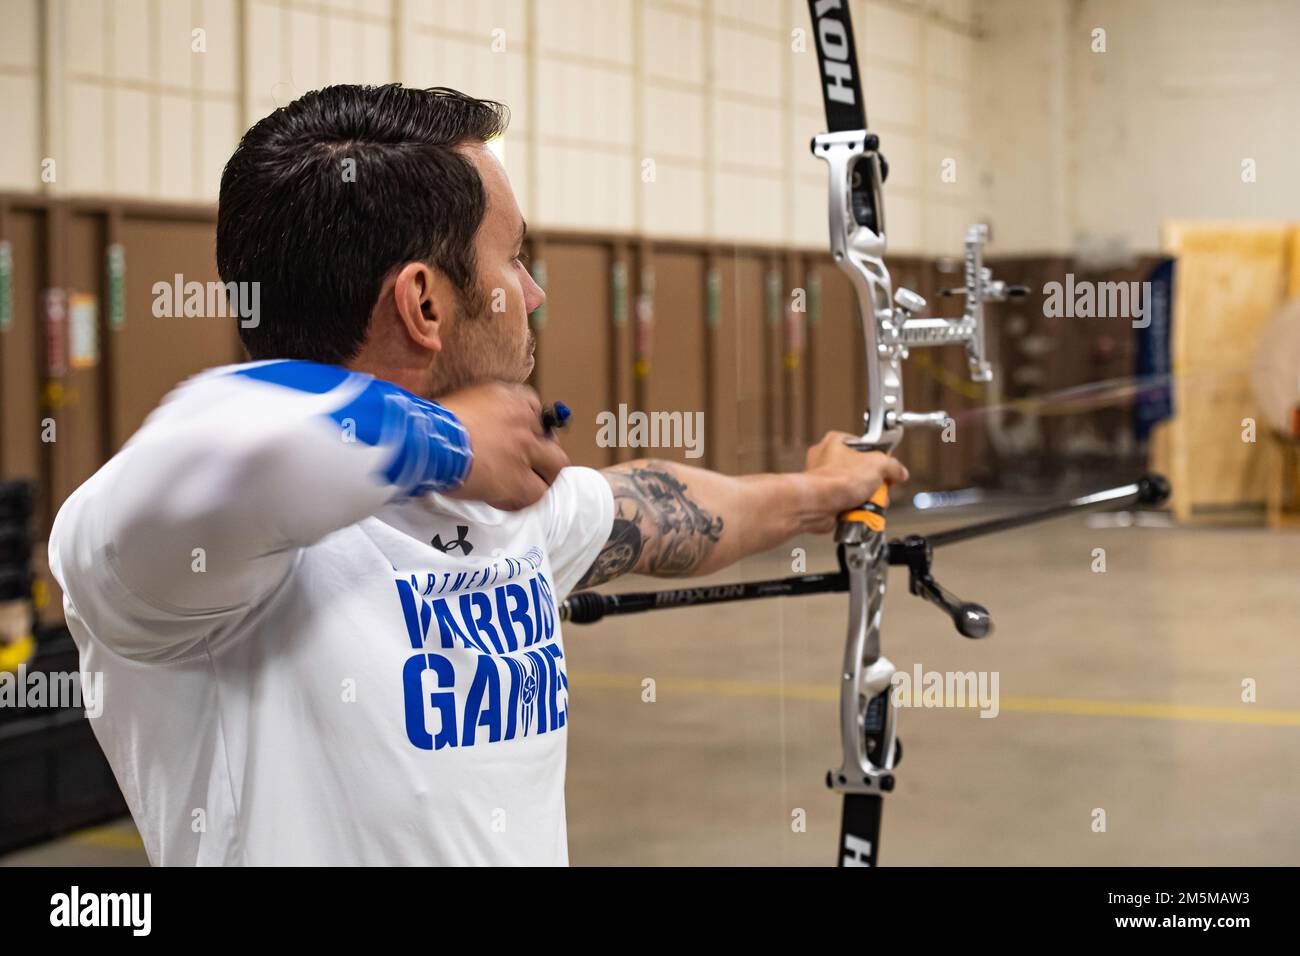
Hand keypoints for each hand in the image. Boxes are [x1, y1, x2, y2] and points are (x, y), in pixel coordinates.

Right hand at [438, 383, 569, 510]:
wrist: (427, 442)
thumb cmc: (430, 423)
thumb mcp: (457, 402)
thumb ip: (475, 410)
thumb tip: (473, 427)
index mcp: (506, 397)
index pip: (533, 406)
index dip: (528, 425)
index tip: (518, 435)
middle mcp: (522, 421)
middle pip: (551, 436)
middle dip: (544, 449)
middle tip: (530, 461)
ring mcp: (524, 450)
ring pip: (555, 465)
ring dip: (543, 475)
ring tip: (526, 484)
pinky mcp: (518, 479)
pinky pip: (536, 494)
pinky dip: (522, 499)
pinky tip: (504, 499)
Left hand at [801, 431, 908, 532]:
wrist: (818, 505)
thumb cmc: (837, 480)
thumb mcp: (878, 465)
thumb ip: (893, 466)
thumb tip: (900, 471)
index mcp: (836, 442)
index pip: (865, 446)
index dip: (879, 457)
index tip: (887, 467)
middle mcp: (826, 459)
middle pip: (861, 470)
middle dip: (874, 483)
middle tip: (879, 488)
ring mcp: (824, 480)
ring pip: (855, 488)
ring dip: (867, 498)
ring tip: (870, 501)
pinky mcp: (824, 499)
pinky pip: (847, 502)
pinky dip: (855, 508)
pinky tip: (859, 510)